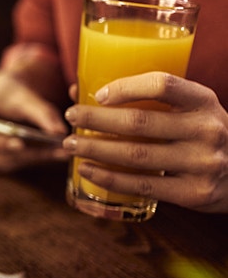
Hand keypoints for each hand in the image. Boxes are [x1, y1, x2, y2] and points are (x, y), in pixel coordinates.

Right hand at [0, 67, 69, 172]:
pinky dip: (34, 159)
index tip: (20, 143)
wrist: (8, 96)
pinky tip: (55, 153)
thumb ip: (42, 113)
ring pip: (5, 163)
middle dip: (22, 154)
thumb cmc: (11, 94)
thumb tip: (59, 132)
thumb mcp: (25, 98)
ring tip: (59, 151)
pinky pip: (14, 165)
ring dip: (32, 158)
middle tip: (49, 150)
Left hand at [65, 72, 227, 212]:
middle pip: (140, 122)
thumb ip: (148, 100)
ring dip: (95, 150)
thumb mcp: (191, 109)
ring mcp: (203, 163)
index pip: (162, 84)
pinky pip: (143, 185)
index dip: (126, 87)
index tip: (98, 94)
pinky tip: (87, 170)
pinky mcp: (195, 193)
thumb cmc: (203, 133)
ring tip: (69, 144)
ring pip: (136, 155)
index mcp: (203, 101)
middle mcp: (207, 130)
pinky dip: (110, 178)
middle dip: (96, 119)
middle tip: (71, 116)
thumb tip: (79, 90)